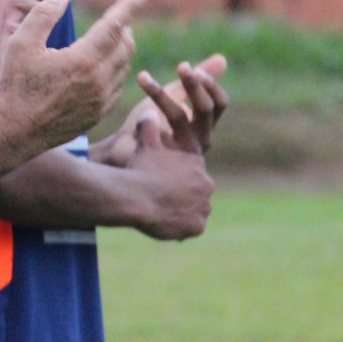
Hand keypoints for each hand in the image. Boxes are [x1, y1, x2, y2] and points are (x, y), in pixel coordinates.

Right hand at [0, 0, 144, 150]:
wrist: (14, 133)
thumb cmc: (15, 85)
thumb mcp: (21, 43)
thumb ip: (44, 14)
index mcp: (82, 60)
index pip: (114, 26)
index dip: (128, 8)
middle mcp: (98, 81)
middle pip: (125, 46)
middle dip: (125, 28)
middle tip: (120, 18)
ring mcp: (101, 101)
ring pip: (123, 68)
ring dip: (122, 49)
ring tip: (113, 39)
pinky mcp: (97, 115)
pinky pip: (117, 87)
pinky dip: (116, 71)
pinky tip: (104, 67)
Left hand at [92, 53, 227, 164]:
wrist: (123, 150)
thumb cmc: (151, 124)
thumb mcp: (174, 97)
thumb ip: (192, 82)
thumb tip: (223, 58)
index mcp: (204, 125)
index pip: (220, 103)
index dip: (210, 84)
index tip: (194, 68)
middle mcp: (199, 140)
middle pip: (205, 109)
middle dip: (193, 85)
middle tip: (182, 66)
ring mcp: (181, 151)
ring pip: (178, 117)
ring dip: (162, 94)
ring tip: (143, 76)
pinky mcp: (159, 158)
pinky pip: (152, 129)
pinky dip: (143, 114)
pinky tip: (136, 110)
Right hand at [119, 116, 214, 239]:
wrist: (136, 197)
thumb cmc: (140, 169)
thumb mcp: (145, 143)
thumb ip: (148, 126)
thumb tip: (148, 112)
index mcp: (196, 163)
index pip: (192, 172)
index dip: (177, 177)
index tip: (163, 181)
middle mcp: (206, 185)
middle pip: (196, 192)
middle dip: (183, 195)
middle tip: (163, 198)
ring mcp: (203, 208)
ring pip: (195, 211)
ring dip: (183, 212)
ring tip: (163, 212)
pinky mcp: (197, 227)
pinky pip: (191, 228)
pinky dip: (181, 228)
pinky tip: (165, 223)